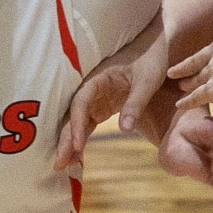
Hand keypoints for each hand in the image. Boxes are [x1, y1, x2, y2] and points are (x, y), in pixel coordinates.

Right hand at [55, 11, 169, 169]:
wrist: (154, 45)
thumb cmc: (150, 58)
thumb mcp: (147, 80)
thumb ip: (135, 103)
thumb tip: (124, 130)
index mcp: (99, 77)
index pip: (81, 102)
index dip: (76, 123)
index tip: (77, 144)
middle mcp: (91, 88)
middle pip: (72, 115)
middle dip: (65, 139)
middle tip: (59, 164)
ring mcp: (94, 98)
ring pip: (76, 122)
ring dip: (69, 143)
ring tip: (63, 166)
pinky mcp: (100, 106)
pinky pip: (86, 125)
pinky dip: (81, 140)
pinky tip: (77, 158)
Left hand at [169, 29, 212, 114]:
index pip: (212, 50)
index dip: (202, 58)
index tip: (197, 60)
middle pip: (200, 63)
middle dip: (189, 70)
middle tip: (177, 74)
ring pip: (197, 79)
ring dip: (187, 84)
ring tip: (180, 88)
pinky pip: (195, 96)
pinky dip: (186, 101)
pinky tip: (180, 104)